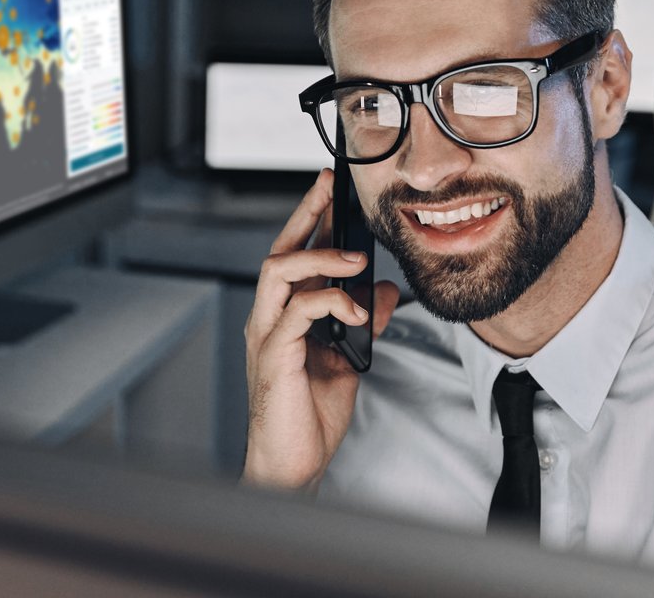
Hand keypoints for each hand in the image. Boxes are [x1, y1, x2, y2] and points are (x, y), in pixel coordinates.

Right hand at [242, 168, 399, 491]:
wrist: (291, 466)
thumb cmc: (308, 418)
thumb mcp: (348, 359)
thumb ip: (364, 323)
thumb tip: (387, 291)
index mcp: (285, 317)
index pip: (294, 256)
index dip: (312, 220)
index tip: (333, 192)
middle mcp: (269, 320)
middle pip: (279, 250)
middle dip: (306, 214)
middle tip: (331, 188)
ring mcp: (266, 336)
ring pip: (278, 271)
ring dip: (319, 256)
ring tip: (355, 257)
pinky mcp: (273, 356)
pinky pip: (297, 311)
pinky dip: (329, 300)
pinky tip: (355, 307)